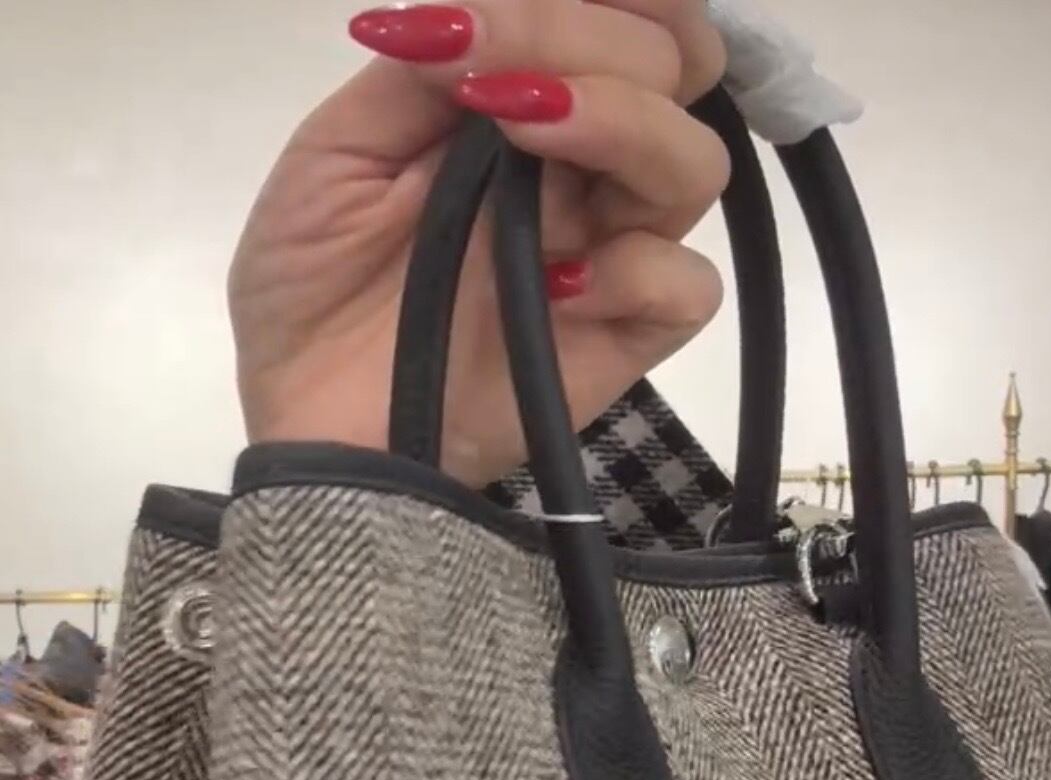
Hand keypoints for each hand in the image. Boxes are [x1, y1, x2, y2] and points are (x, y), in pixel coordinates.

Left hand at [229, 0, 727, 487]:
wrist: (315, 425)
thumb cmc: (314, 296)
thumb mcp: (337, 155)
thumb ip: (417, 75)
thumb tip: (475, 10)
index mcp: (523, 109)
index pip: (616, 18)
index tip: (481, 21)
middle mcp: (583, 170)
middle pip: (672, 66)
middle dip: (588, 39)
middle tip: (491, 76)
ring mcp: (610, 254)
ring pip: (694, 163)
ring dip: (619, 121)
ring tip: (523, 127)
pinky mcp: (625, 341)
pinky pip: (686, 287)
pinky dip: (635, 268)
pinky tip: (556, 283)